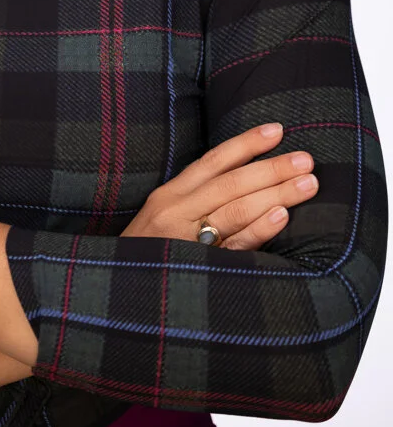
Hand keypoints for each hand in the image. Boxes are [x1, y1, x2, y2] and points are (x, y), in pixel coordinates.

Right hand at [120, 123, 317, 249]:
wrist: (119, 296)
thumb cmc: (149, 256)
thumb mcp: (163, 219)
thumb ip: (196, 200)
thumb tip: (245, 179)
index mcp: (170, 195)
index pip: (214, 161)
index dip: (246, 143)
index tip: (278, 130)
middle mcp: (176, 211)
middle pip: (231, 183)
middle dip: (271, 168)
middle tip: (306, 159)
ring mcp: (186, 240)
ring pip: (235, 210)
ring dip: (275, 194)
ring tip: (308, 184)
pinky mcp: (199, 268)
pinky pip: (235, 246)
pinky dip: (259, 230)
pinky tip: (281, 217)